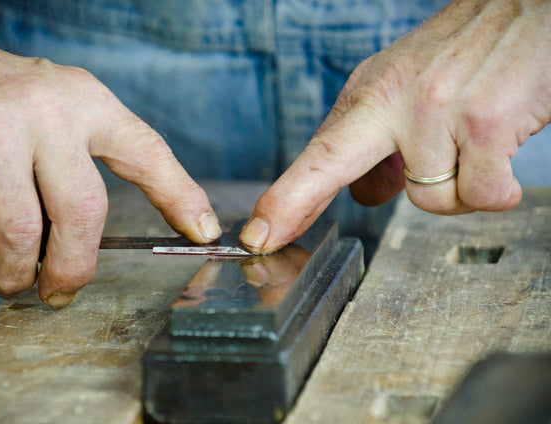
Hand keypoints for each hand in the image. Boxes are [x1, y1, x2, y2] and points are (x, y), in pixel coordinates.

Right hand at [0, 7, 220, 306]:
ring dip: (17, 275)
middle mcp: (48, 112)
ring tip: (12, 281)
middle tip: (60, 291)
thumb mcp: (61, 106)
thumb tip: (99, 234)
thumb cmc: (1, 98)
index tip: (203, 234)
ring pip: (23, 235)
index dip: (181, 198)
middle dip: (72, 269)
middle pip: (83, 214)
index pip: (147, 153)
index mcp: (86, 101)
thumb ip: (89, 154)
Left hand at [240, 0, 550, 252]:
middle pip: (333, 166)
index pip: (320, 152)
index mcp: (373, 92)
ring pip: (430, 201)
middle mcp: (396, 99)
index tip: (258, 234)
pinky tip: (502, 158)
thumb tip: (365, 196)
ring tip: (475, 150)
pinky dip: (496, 191)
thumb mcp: (408, 87)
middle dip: (294, 203)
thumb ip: (379, 145)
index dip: (285, 198)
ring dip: (456, 191)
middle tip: (266, 236)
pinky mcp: (484, 124)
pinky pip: (481, 195)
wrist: (529, 9)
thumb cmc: (468, 52)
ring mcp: (436, 111)